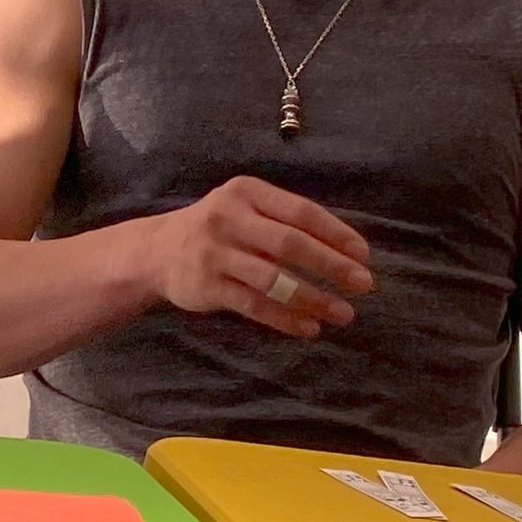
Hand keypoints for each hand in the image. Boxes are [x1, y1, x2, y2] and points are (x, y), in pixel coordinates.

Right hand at [148, 178, 373, 339]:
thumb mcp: (245, 209)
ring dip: (314, 298)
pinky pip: (254, 305)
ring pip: (274, 280)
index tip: (363, 255)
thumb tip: (344, 251)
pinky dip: (285, 318)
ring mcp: (214, 253)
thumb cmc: (218, 229)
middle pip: (290, 244)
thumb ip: (284, 222)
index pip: (301, 212)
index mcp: (247, 193)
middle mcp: (228, 218)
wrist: (157, 251)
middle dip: (332, 266)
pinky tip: (309, 327)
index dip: (336, 233)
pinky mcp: (206, 286)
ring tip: (344, 314)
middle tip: (364, 284)